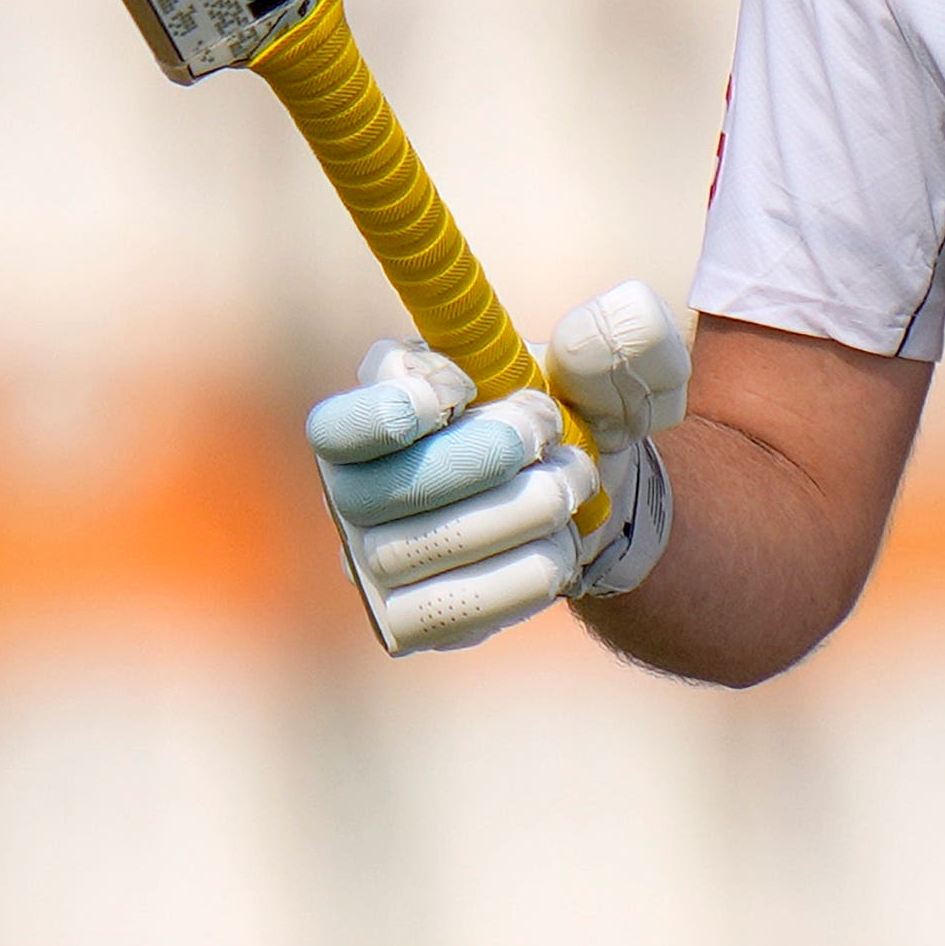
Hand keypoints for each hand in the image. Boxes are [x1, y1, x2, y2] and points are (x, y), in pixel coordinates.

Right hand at [307, 281, 690, 654]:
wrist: (594, 502)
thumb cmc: (577, 418)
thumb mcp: (603, 369)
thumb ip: (606, 342)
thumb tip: (608, 327)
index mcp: (381, 409)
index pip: (336, 428)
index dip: (383, 414)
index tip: (463, 392)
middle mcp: (356, 489)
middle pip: (375, 493)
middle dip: (476, 459)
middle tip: (547, 435)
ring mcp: (376, 561)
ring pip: (418, 553)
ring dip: (515, 515)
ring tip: (570, 485)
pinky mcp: (410, 618)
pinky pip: (444, 614)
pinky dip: (518, 578)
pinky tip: (558, 549)